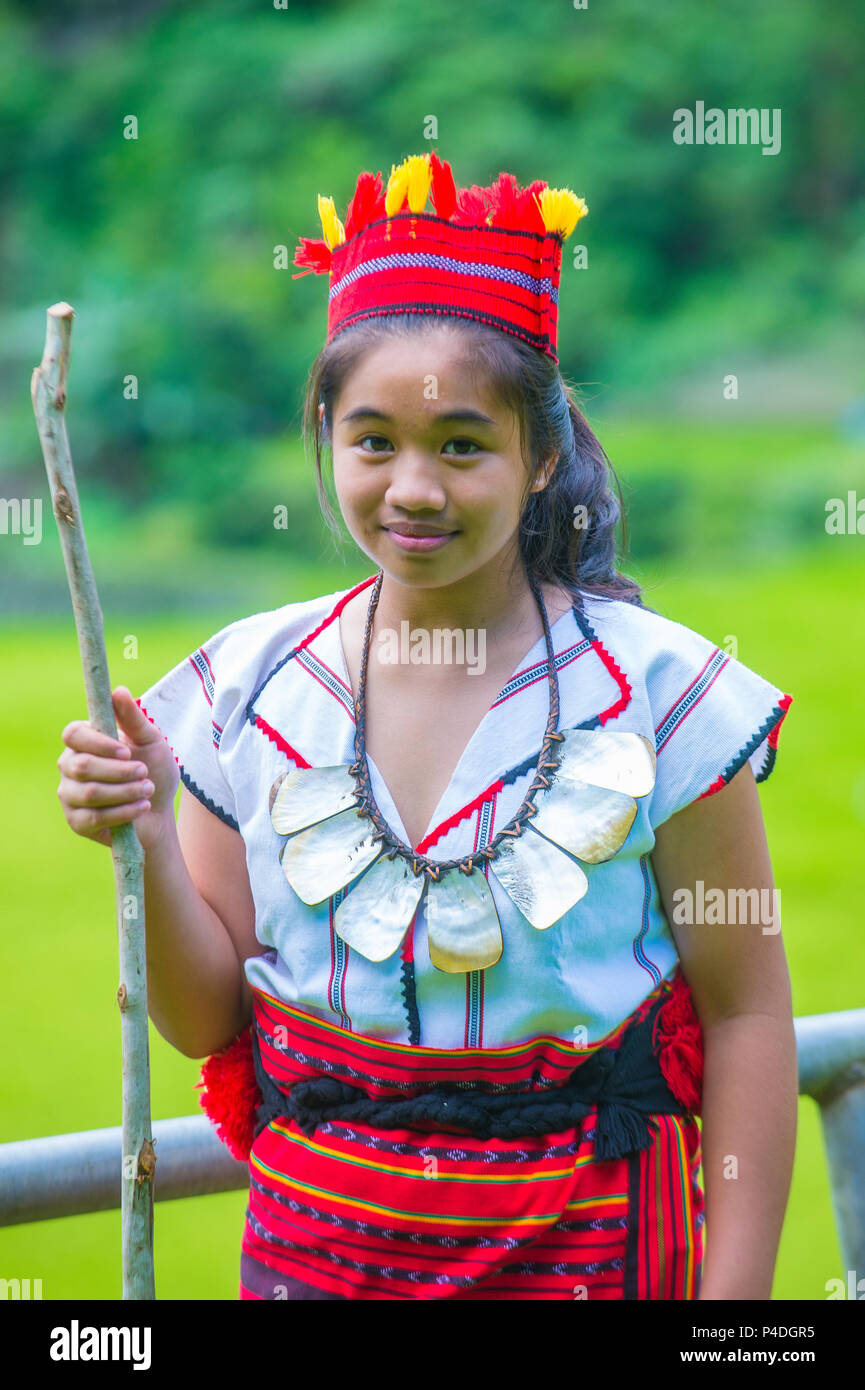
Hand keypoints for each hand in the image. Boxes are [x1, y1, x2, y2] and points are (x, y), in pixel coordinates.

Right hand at [57, 686, 179, 850]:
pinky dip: (123, 812)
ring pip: (90, 792)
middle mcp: (69, 765)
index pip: (73, 734)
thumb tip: (119, 691)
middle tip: (145, 773)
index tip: (126, 752)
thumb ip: (133, 718)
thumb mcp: (151, 741)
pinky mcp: (76, 821)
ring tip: (148, 790)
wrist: (159, 811)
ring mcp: (69, 794)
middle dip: (119, 772)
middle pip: (81, 766)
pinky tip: (141, 808)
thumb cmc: (153, 770)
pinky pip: (93, 817)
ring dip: (126, 792)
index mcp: (83, 741)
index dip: (98, 744)